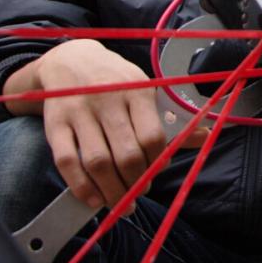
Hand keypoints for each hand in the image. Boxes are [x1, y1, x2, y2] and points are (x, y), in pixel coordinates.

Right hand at [3, 39, 204, 208]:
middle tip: (138, 194)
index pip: (152, 137)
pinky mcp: (55, 123)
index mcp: (137, 91)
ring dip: (111, 190)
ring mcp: (79, 113)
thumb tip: (205, 135)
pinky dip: (81, 186)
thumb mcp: (145, 89)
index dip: (156, 162)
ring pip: (97, 162)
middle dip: (135, 183)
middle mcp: (108, 100)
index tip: (156, 173)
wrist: (70, 59)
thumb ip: (171, 118)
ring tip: (120, 203)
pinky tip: (93, 199)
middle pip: (126, 154)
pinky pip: (66, 161)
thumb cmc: (116, 80)